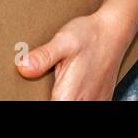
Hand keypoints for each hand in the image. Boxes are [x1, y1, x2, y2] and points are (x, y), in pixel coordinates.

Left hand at [16, 10, 131, 99]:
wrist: (114, 31)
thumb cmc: (89, 35)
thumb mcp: (62, 41)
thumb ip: (43, 57)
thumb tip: (23, 68)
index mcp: (69, 96)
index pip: (48, 106)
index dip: (38, 98)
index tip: (35, 91)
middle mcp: (83, 103)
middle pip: (57, 105)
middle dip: (48, 96)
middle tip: (51, 77)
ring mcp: (94, 103)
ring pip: (70, 104)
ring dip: (63, 96)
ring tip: (60, 82)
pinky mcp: (100, 99)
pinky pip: (83, 102)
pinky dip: (75, 96)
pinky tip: (70, 86)